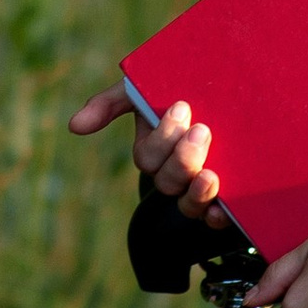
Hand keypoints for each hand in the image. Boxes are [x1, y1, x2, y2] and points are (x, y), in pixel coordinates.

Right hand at [68, 84, 225, 221]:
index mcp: (154, 151)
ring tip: (210, 174)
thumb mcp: (146, 89)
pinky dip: (216, 217)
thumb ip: (111, 103)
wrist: (233, 88)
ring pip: (187, 204)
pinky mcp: (227, 201)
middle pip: (167, 182)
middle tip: (202, 131)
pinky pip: (214, 219)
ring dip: (196, 192)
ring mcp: (199, 189)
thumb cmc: (182, 89)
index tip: (182, 107)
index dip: (162, 138)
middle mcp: (174, 174)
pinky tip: (222, 209)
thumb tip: (74, 127)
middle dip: (182, 159)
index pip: (148, 157)